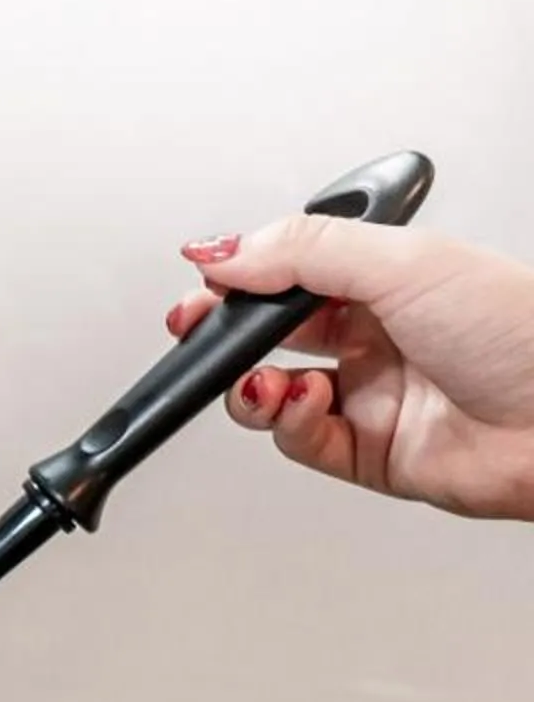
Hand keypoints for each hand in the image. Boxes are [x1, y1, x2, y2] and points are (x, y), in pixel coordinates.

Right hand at [170, 218, 533, 520]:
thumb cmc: (520, 331)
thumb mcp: (404, 262)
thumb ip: (304, 250)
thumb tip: (223, 248)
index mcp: (389, 278)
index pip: (292, 271)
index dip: (242, 276)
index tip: (205, 278)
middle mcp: (379, 334)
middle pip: (273, 333)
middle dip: (226, 334)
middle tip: (198, 331)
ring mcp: (373, 395)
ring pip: (276, 394)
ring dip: (252, 388)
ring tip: (260, 382)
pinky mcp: (371, 453)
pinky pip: (303, 442)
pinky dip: (289, 427)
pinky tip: (302, 405)